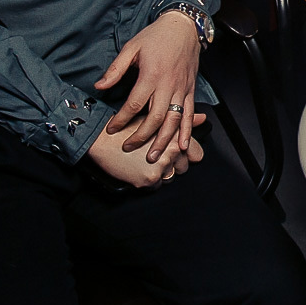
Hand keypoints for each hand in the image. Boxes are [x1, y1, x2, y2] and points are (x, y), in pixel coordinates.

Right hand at [85, 119, 204, 187]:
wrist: (103, 139)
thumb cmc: (128, 129)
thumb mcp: (157, 122)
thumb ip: (183, 122)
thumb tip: (203, 118)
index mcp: (176, 138)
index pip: (196, 154)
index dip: (187, 155)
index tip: (177, 154)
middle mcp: (172, 153)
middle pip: (183, 168)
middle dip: (172, 165)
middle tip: (154, 158)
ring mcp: (161, 167)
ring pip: (169, 177)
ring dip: (160, 174)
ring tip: (144, 162)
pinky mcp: (149, 179)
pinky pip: (155, 186)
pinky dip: (147, 181)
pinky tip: (138, 169)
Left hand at [95, 11, 202, 160]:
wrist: (184, 27)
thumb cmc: (156, 36)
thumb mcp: (131, 48)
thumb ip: (116, 69)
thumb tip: (99, 86)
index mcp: (151, 75)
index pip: (134, 104)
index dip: (121, 120)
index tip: (111, 129)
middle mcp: (168, 85)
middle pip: (155, 118)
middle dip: (141, 137)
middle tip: (129, 148)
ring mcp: (181, 89)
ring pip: (173, 120)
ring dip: (164, 140)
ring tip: (155, 156)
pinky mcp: (190, 90)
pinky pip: (189, 114)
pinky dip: (187, 131)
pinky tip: (183, 145)